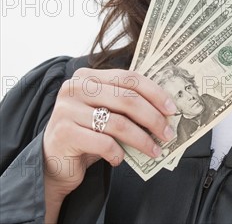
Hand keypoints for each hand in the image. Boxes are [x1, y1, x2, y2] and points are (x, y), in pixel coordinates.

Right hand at [42, 68, 175, 209]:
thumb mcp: (106, 111)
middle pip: (127, 99)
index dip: (155, 93)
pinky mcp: (63, 134)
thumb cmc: (87, 133)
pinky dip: (117, 153)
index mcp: (88, 76)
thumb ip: (126, 102)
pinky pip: (102, 142)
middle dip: (153, 117)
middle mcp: (75, 87)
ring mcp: (66, 109)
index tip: (172, 108)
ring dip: (141, 139)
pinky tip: (121, 159)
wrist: (53, 163)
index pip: (129, 78)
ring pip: (118, 123)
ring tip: (154, 150)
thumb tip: (166, 107)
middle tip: (168, 133)